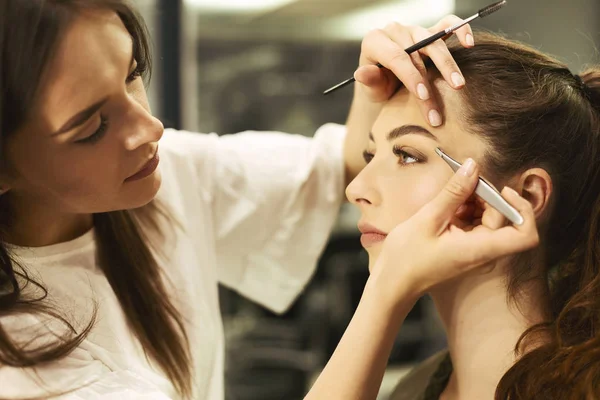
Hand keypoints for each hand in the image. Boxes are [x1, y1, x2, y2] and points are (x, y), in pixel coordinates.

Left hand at [354, 15, 474, 125]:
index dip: (411, 76)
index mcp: (375, 41)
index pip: (396, 57)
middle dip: (431, 78)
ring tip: (458, 85)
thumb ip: (368, 80)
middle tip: (444, 97)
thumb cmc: (378, 85)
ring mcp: (414, 29)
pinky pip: (447, 23)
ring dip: (448, 64)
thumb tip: (362, 74)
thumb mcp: (371, 87)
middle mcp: (395, 31)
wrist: (387, 82)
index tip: (423, 96)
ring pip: (434, 42)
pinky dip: (460, 29)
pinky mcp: (430, 30)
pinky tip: (469, 43)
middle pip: (417, 52)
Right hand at [370, 159, 539, 303]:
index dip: (521, 208)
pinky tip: (445, 209)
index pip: (525, 234)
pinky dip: (464, 212)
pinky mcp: (465, 249)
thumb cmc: (406, 258)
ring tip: (447, 199)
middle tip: (462, 182)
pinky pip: (475, 225)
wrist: (392, 284)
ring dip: (473, 202)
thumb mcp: (428, 218)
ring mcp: (475, 252)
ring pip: (488, 219)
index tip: (502, 191)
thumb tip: (472, 167)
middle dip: (486, 197)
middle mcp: (484, 252)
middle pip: (503, 218)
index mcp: (480, 249)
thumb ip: (454, 192)